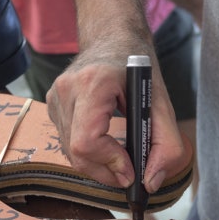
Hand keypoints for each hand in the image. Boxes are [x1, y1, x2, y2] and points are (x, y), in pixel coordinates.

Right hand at [46, 48, 190, 192]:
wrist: (112, 36)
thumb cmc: (137, 66)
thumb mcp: (161, 103)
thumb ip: (166, 144)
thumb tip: (150, 182)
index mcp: (93, 83)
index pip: (87, 141)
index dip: (110, 163)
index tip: (131, 171)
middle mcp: (67, 90)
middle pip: (77, 153)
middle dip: (105, 172)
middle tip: (129, 175)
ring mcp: (55, 98)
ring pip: (70, 153)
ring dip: (98, 165)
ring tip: (121, 160)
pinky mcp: (52, 106)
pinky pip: (67, 143)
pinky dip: (89, 154)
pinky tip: (106, 146)